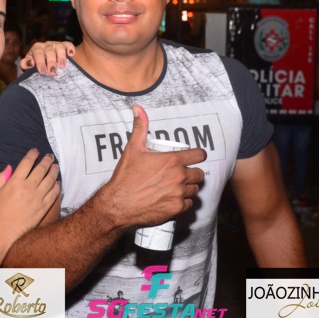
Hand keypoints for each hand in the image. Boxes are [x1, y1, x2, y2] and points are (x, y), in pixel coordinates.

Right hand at [0, 149, 60, 241]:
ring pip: (50, 180)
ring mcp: (37, 198)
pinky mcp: (43, 208)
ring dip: (54, 171)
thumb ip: (1, 177)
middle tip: (50, 156)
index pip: (27, 163)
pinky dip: (57, 186)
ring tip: (55, 166)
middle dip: (46, 160)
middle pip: (41, 169)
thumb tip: (9, 166)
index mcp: (15, 182)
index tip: (36, 151)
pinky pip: (54, 194)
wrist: (2, 232)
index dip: (32, 154)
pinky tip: (57, 183)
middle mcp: (28, 188)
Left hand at [20, 41, 75, 75]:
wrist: (45, 62)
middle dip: (51, 62)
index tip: (42, 72)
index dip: (40, 62)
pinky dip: (70, 48)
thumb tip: (30, 62)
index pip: (38, 54)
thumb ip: (25, 64)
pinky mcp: (65, 45)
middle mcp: (46, 45)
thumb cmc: (36, 65)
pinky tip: (71, 55)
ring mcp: (56, 44)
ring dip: (61, 56)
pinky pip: (68, 44)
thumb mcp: (27, 65)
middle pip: (49, 51)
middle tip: (52, 73)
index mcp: (37, 48)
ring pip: (59, 47)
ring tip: (62, 66)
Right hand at [97, 105, 206, 228]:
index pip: (199, 155)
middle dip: (192, 174)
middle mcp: (179, 176)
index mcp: (172, 160)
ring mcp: (179, 193)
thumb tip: (138, 108)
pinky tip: (173, 199)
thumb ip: (140, 127)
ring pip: (195, 189)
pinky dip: (183, 202)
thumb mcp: (133, 149)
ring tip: (176, 187)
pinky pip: (189, 204)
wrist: (119, 203)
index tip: (195, 157)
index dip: (198, 156)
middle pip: (199, 174)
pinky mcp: (177, 208)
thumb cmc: (126, 177)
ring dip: (188, 188)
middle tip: (181, 175)